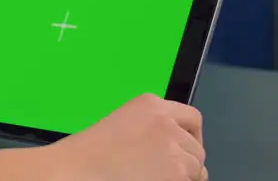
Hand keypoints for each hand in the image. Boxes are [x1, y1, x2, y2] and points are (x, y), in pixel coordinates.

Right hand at [48, 93, 207, 180]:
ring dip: (184, 176)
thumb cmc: (92, 152)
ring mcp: (174, 146)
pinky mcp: (177, 170)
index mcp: (150, 104)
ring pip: (197, 167)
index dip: (191, 137)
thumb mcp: (123, 123)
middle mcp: (166, 121)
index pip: (192, 118)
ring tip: (157, 177)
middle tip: (166, 171)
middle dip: (187, 161)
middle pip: (196, 146)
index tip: (183, 150)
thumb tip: (175, 146)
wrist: (80, 169)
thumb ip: (151, 127)